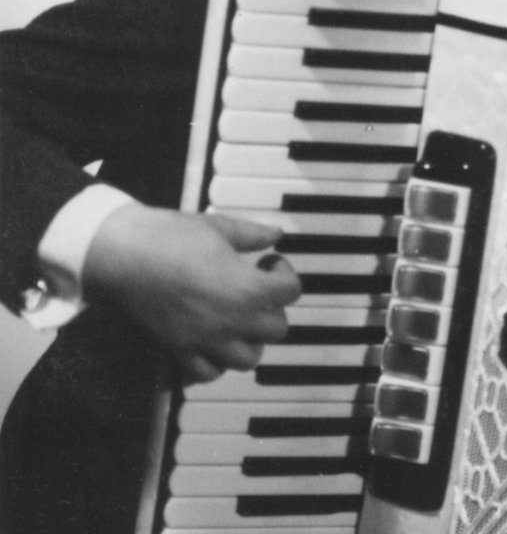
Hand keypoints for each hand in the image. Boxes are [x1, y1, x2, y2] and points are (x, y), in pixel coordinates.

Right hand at [83, 204, 300, 383]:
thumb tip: (275, 233)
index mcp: (247, 288)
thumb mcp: (219, 227)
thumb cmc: (170, 235)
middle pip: (277, 329)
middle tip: (258, 290)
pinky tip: (213, 341)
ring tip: (241, 319)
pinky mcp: (179, 349)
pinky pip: (208, 373)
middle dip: (273, 308)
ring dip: (251, 341)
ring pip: (249, 359)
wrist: (121, 252)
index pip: (291, 291)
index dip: (284, 272)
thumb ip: (252, 234)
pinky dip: (216, 363)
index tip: (268, 261)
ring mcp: (205, 339)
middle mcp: (232, 320)